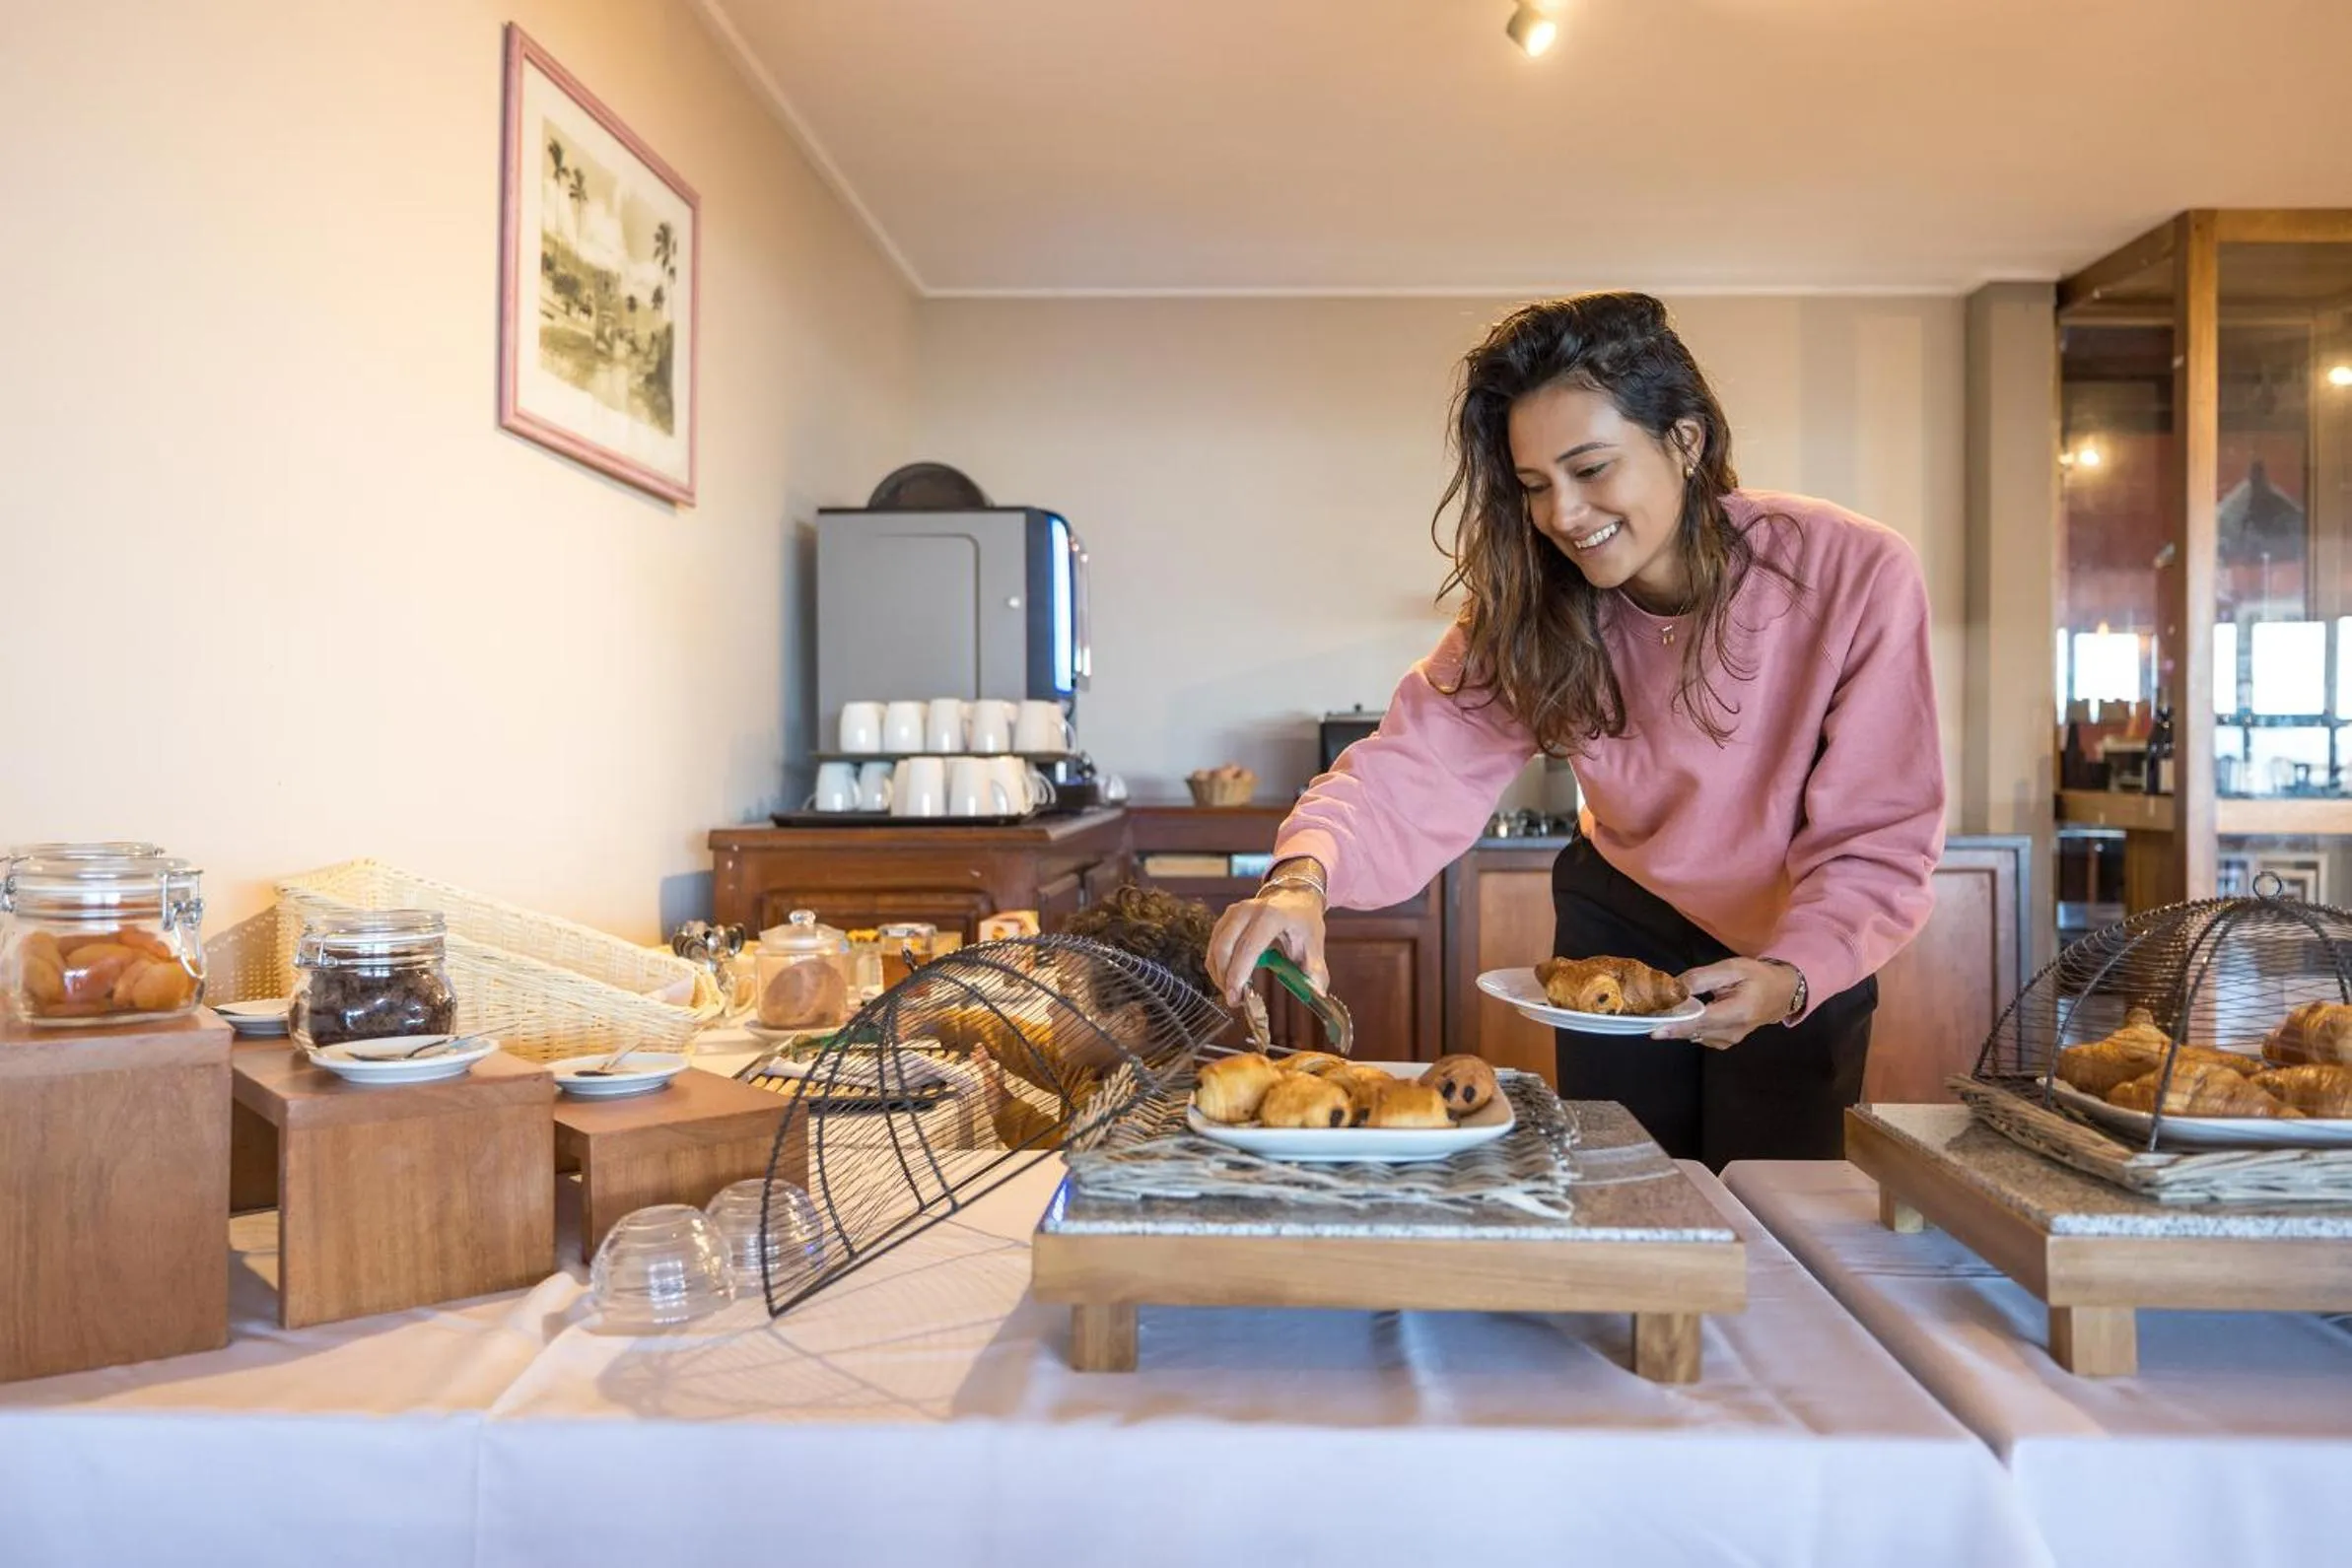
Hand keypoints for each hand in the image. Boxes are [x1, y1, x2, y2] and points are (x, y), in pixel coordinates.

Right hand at [1206, 888, 1328, 1004]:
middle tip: (1235, 1001)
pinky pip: (1213, 946)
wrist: (1294, 897)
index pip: (1248, 947)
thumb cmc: (1303, 920)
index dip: (1239, 973)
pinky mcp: (1225, 919)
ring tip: (1233, 993)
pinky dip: (1217, 966)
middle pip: (1225, 948)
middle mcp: (1248, 911)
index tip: (1237, 996)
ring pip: (1215, 948)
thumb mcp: (1314, 944)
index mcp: (1271, 915)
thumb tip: (1316, 994)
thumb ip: (1315, 971)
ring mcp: (1233, 913)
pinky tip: (1229, 979)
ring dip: (1219, 974)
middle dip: (1225, 978)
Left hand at [1648, 958, 1797, 1048]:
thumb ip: (1702, 978)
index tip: (1653, 1025)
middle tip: (1648, 1010)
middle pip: (1692, 1030)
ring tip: (1663, 1008)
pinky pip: (1697, 1035)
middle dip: (1669, 1022)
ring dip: (1676, 1024)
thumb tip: (1674, 988)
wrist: (1781, 994)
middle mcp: (1732, 1032)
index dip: (1675, 1023)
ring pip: (1692, 1034)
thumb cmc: (1758, 977)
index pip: (1700, 1021)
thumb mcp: (1731, 968)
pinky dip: (1686, 1026)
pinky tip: (1681, 1013)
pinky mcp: (1723, 1042)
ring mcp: (1728, 1041)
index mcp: (1738, 1012)